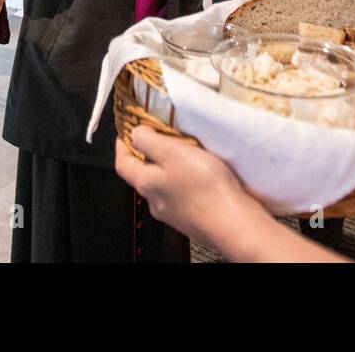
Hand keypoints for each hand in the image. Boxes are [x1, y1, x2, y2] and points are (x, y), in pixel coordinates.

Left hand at [115, 126, 348, 262]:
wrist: (233, 222)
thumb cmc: (204, 186)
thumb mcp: (173, 152)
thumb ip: (150, 142)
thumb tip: (135, 134)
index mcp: (146, 184)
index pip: (122, 164)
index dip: (121, 146)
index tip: (125, 133)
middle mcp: (156, 202)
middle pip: (142, 175)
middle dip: (147, 155)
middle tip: (158, 137)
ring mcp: (174, 213)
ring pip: (164, 185)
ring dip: (168, 168)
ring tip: (183, 152)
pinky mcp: (193, 218)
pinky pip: (182, 194)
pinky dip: (184, 181)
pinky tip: (199, 174)